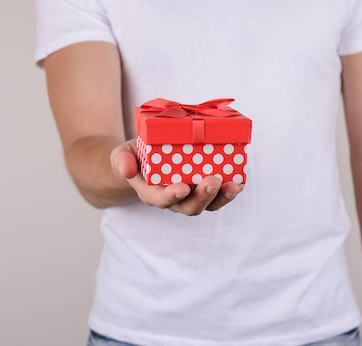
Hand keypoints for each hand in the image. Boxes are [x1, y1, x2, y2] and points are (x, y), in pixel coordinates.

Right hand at [110, 139, 242, 214]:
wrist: (145, 158)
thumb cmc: (136, 156)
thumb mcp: (122, 153)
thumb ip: (122, 160)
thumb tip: (127, 170)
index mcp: (150, 192)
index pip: (159, 199)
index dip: (170, 196)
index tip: (182, 187)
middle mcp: (172, 199)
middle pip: (188, 207)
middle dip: (202, 196)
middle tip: (213, 180)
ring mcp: (189, 197)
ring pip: (206, 204)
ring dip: (221, 196)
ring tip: (234, 185)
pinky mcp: (202, 190)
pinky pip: (217, 196)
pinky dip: (228, 191)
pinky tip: (239, 182)